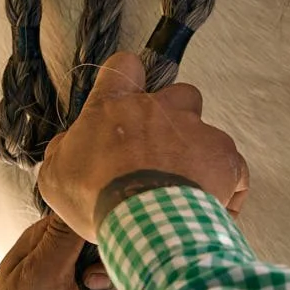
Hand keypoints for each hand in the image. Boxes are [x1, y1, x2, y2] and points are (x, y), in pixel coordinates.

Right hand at [38, 52, 249, 242]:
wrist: (145, 222)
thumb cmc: (96, 199)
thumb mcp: (56, 177)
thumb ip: (64, 152)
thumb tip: (69, 145)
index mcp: (115, 106)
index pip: (123, 67)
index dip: (127, 77)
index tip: (128, 94)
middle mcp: (159, 108)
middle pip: (177, 94)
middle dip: (174, 117)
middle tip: (161, 152)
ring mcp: (196, 129)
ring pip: (206, 129)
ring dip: (199, 151)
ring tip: (186, 186)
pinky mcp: (224, 155)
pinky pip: (233, 166)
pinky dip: (226, 183)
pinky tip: (212, 206)